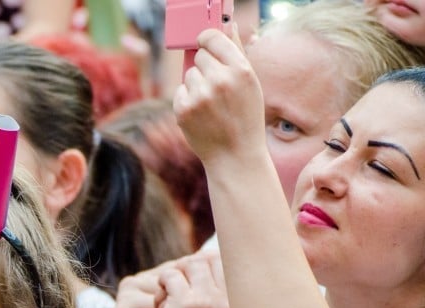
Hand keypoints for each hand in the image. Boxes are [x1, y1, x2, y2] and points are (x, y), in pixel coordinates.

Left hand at [151, 251, 235, 307]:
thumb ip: (220, 297)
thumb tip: (207, 258)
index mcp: (241, 306)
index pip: (226, 264)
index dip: (204, 267)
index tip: (191, 284)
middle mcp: (230, 300)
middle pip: (206, 260)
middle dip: (187, 271)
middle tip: (176, 292)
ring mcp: (208, 300)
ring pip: (188, 264)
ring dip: (173, 278)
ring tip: (168, 299)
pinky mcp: (184, 302)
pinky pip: (169, 277)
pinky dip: (161, 288)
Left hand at [172, 28, 264, 165]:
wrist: (235, 155)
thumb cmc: (245, 118)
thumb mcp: (251, 85)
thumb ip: (237, 55)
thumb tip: (227, 27)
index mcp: (241, 70)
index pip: (213, 38)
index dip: (206, 38)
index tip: (202, 40)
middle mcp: (219, 80)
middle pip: (200, 56)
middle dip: (205, 67)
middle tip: (215, 85)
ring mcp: (200, 95)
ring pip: (189, 75)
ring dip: (196, 85)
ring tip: (211, 104)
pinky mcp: (183, 109)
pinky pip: (180, 92)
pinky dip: (187, 100)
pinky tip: (201, 114)